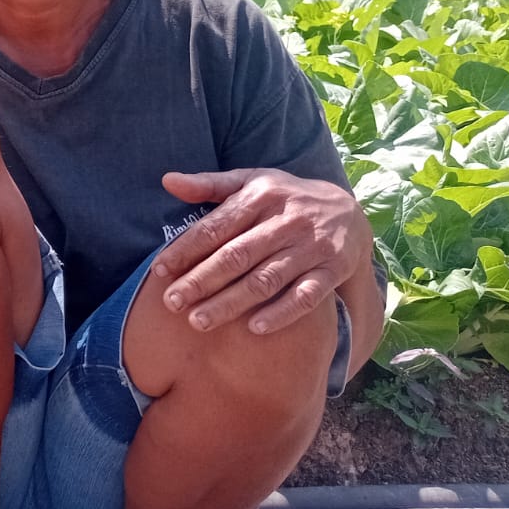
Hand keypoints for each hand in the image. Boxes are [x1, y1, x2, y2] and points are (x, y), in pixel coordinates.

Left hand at [152, 168, 371, 335]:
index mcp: (260, 196)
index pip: (215, 226)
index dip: (185, 249)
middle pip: (237, 255)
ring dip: (231, 302)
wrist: (349, 211)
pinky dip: (281, 312)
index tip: (159, 271)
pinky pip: (306, 296)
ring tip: (198, 321)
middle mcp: (286, 221)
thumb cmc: (284, 198)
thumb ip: (208, 184)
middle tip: (171, 303)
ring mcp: (311, 247)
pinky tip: (254, 328)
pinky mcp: (333, 270)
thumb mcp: (250, 181)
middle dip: (201, 280)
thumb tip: (167, 181)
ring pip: (266, 279)